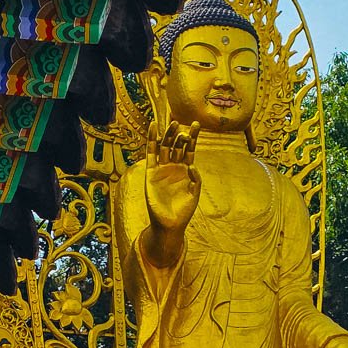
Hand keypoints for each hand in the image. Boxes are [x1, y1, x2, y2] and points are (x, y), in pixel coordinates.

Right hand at [145, 118, 200, 237]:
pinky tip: (153, 127)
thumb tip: (192, 165)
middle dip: (180, 134)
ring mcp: (162, 168)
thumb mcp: (194, 194)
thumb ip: (196, 179)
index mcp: (186, 169)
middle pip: (177, 145)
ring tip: (173, 123)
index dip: (193, 137)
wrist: (169, 223)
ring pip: (165, 146)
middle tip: (183, 125)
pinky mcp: (151, 172)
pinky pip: (150, 153)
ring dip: (168, 134)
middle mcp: (174, 166)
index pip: (189, 149)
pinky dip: (151, 140)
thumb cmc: (183, 210)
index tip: (197, 124)